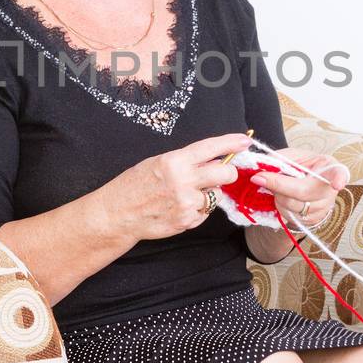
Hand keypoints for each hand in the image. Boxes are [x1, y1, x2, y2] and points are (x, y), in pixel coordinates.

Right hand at [98, 132, 253, 241]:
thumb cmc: (136, 185)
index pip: (210, 148)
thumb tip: (213, 160)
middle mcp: (183, 182)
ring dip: (207, 194)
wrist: (118, 213)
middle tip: (220, 174)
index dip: (230, 143)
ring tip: (185, 194)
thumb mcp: (158, 163)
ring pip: (215, 195)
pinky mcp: (187, 221)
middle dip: (227, 173)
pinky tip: (179, 207)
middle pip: (225, 174)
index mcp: (174, 162)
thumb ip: (186, 162)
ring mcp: (186, 203)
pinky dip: (197, 209)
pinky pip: (204, 212)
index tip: (244, 141)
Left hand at [251, 147, 349, 228]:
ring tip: (276, 186)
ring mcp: (324, 208)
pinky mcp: (314, 220)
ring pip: (293, 205)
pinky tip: (282, 197)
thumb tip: (261, 166)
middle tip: (259, 178)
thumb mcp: (290, 156)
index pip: (338, 173)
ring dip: (277, 195)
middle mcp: (330, 189)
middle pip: (304, 192)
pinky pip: (290, 215)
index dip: (338, 179)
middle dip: (279, 185)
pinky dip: (280, 206)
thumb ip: (278, 159)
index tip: (337, 184)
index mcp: (329, 167)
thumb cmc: (297, 166)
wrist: (300, 185)